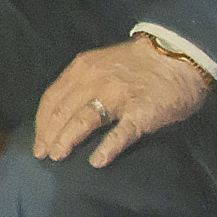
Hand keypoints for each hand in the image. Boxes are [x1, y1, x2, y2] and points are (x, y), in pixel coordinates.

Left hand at [33, 38, 210, 168]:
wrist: (179, 56)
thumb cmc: (137, 64)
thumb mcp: (101, 64)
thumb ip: (82, 83)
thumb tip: (61, 114)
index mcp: (83, 68)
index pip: (52, 98)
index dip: (42, 123)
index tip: (38, 141)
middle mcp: (95, 80)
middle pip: (63, 112)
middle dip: (50, 136)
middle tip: (45, 154)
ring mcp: (118, 96)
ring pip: (83, 121)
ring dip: (67, 140)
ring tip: (59, 156)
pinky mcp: (141, 112)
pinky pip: (120, 133)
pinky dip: (107, 148)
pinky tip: (97, 161)